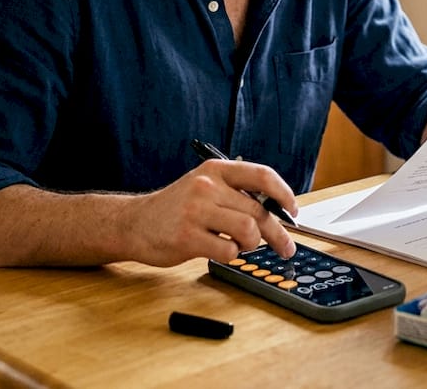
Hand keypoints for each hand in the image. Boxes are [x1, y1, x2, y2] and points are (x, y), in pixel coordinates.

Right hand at [126, 159, 297, 264]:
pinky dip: (231, 256)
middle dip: (277, 234)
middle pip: (259, 211)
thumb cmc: (176, 208)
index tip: (293, 210)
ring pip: (248, 230)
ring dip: (250, 245)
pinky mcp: (186, 237)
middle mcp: (207, 186)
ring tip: (238, 245)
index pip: (262, 175)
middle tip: (285, 247)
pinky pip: (228, 251)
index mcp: (215, 170)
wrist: (133, 223)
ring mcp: (196, 211)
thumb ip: (236, 194)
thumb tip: (277, 212)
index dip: (284, 194)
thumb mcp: (204, 188)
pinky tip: (219, 250)